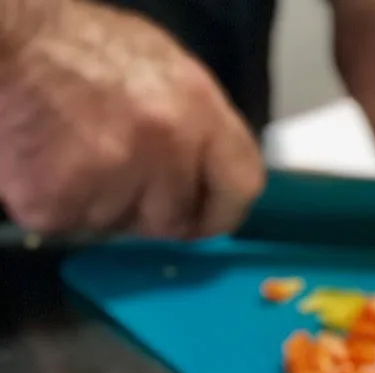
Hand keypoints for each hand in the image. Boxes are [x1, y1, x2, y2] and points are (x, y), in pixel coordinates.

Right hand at [0, 1, 264, 238]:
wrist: (2, 36)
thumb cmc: (77, 47)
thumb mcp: (161, 69)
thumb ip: (194, 125)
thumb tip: (205, 175)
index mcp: (199, 105)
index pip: (241, 185)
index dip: (221, 210)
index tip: (204, 218)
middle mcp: (166, 141)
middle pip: (175, 218)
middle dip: (146, 209)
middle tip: (112, 170)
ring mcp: (114, 171)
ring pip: (119, 225)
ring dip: (96, 204)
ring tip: (71, 150)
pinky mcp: (61, 197)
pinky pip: (70, 224)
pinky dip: (53, 203)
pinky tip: (44, 161)